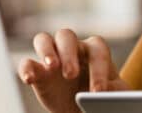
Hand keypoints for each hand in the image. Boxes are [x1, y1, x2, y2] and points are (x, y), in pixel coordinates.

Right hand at [17, 29, 131, 112]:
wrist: (84, 108)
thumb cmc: (103, 97)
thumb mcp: (115, 94)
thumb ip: (115, 91)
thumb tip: (106, 93)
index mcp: (94, 50)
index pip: (96, 50)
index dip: (98, 69)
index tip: (98, 92)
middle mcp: (72, 48)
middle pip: (66, 36)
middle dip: (68, 53)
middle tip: (71, 74)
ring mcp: (52, 57)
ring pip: (43, 39)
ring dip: (46, 50)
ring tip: (51, 67)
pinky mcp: (38, 71)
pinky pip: (27, 62)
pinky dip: (26, 68)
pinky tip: (29, 80)